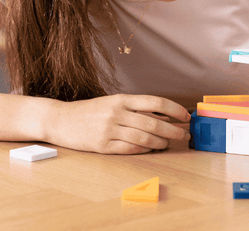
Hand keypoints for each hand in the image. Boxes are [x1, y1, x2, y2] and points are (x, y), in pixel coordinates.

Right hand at [47, 94, 190, 153]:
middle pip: (153, 123)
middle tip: (184, 135)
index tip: (186, 116)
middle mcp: (117, 113)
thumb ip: (137, 108)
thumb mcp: (114, 103)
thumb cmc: (92, 110)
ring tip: (169, 144)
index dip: (174, 110)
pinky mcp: (102, 146)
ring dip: (160, 142)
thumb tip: (164, 116)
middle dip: (173, 130)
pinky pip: (129, 149)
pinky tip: (152, 150)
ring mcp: (109, 130)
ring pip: (143, 138)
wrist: (61, 119)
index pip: (156, 102)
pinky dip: (144, 150)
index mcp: (123, 99)